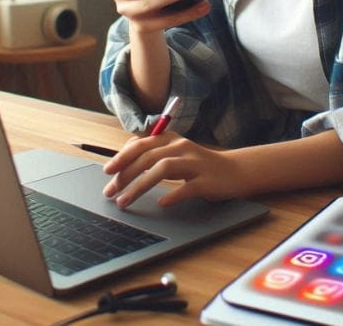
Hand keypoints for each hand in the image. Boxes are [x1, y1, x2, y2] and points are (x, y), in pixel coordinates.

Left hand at [102, 132, 246, 208]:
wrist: (235, 171)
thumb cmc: (199, 165)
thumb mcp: (175, 154)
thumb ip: (153, 153)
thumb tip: (123, 158)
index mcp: (171, 139)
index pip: (141, 144)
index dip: (121, 157)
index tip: (107, 171)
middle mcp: (182, 147)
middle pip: (148, 157)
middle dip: (125, 175)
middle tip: (110, 191)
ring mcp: (195, 163)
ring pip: (162, 169)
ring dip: (140, 186)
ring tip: (125, 201)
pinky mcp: (206, 180)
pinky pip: (186, 187)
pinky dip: (172, 195)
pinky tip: (160, 203)